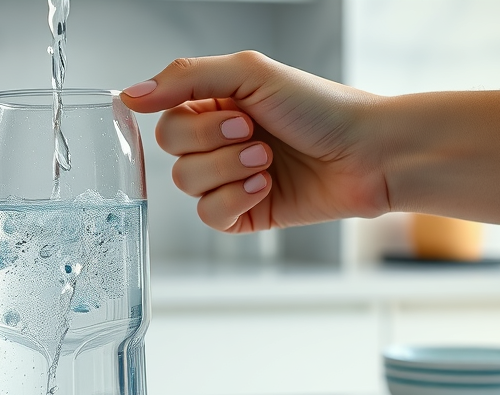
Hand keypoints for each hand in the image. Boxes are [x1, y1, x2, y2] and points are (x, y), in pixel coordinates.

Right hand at [122, 52, 390, 232]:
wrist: (368, 153)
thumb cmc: (321, 107)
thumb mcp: (250, 73)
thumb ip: (184, 78)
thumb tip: (130, 95)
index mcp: (214, 107)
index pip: (164, 121)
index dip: (194, 125)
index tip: (235, 115)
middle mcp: (217, 144)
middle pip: (171, 156)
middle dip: (214, 147)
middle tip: (257, 136)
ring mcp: (229, 181)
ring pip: (187, 187)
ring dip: (230, 172)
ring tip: (269, 162)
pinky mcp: (243, 214)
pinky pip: (208, 217)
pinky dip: (234, 200)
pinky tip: (264, 188)